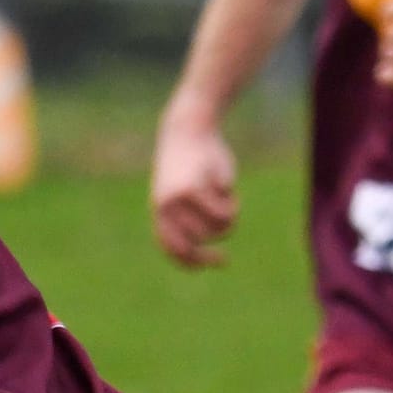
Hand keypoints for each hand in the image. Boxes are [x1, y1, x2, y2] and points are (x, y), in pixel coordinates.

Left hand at [151, 113, 238, 267]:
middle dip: (219, 234)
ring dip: (228, 218)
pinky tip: (226, 183)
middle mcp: (165, 210)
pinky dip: (232, 203)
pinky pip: (224, 212)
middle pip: (200, 242)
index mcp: (160, 214)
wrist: (186, 130)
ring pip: (216, 229)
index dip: (197, 262)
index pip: (175, 251)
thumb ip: (191, 219)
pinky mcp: (195, 189)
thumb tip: (209, 251)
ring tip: (225, 196)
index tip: (221, 261)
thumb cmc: (187, 165)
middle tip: (229, 220)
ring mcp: (179, 201)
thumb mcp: (184, 193)